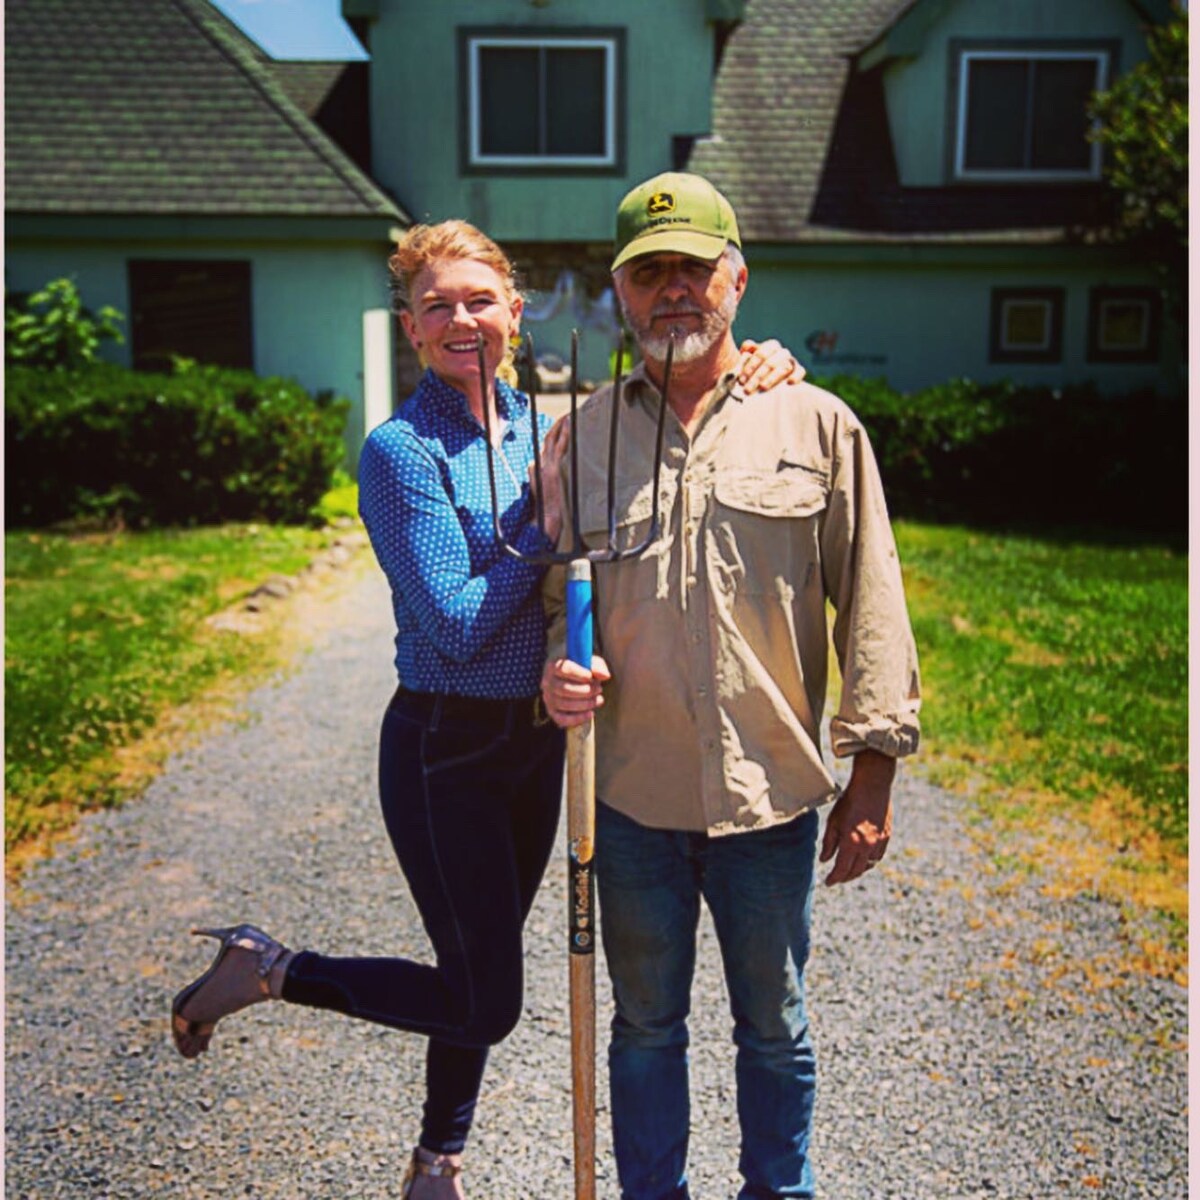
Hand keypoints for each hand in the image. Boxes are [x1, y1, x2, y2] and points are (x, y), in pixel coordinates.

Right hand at [531, 416, 570, 541]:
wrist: (547, 517)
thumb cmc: (547, 508)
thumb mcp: (540, 490)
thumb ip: (540, 478)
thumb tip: (539, 470)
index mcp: (536, 467)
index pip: (545, 446)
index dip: (554, 434)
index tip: (563, 425)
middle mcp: (539, 463)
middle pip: (548, 438)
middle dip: (557, 425)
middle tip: (568, 414)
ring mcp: (546, 465)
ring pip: (552, 439)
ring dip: (561, 425)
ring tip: (570, 414)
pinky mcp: (554, 468)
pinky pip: (560, 446)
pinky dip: (564, 434)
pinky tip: (570, 425)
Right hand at [540, 654, 610, 728]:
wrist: (571, 679)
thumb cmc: (581, 668)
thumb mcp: (590, 662)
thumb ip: (598, 666)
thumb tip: (605, 675)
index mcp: (553, 665)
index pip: (563, 669)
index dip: (578, 674)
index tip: (591, 676)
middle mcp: (547, 682)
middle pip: (564, 689)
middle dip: (585, 691)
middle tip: (599, 690)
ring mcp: (548, 698)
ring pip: (564, 704)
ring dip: (585, 704)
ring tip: (599, 700)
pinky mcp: (552, 711)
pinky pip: (562, 719)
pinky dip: (577, 718)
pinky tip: (590, 713)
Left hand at [736, 338, 805, 392]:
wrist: (765, 381)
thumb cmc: (754, 371)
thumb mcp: (747, 362)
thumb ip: (746, 353)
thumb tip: (747, 347)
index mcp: (770, 346)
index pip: (761, 354)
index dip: (751, 366)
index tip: (741, 380)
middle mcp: (782, 352)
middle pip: (771, 362)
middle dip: (757, 376)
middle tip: (746, 390)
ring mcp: (791, 361)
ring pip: (784, 367)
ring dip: (772, 378)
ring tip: (762, 388)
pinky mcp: (798, 371)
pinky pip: (800, 371)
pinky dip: (796, 376)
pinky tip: (789, 383)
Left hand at [819, 749, 894, 885]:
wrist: (872, 787)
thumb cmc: (849, 802)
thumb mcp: (833, 821)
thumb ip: (829, 843)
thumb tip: (824, 860)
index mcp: (851, 843)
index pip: (841, 869)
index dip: (834, 878)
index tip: (828, 882)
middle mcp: (867, 846)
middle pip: (856, 871)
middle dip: (845, 877)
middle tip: (837, 879)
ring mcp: (879, 842)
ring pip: (868, 865)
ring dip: (858, 871)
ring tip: (849, 870)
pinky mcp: (886, 837)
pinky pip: (878, 856)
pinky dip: (870, 861)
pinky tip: (863, 860)